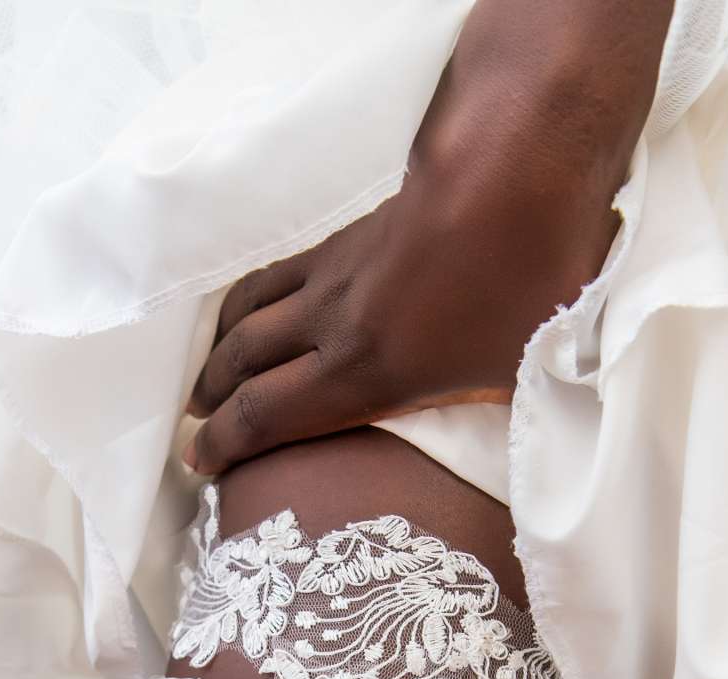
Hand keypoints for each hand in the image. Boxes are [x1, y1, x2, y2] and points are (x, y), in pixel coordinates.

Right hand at [181, 11, 666, 476]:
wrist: (520, 163)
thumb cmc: (531, 273)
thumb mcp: (523, 371)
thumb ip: (496, 414)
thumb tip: (515, 447)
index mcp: (365, 371)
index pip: (265, 416)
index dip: (224, 445)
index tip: (202, 465)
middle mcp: (333, 323)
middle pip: (242, 361)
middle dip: (211, 398)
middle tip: (196, 423)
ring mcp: (336, 272)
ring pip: (250, 310)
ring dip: (220, 346)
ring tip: (210, 371)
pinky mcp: (349, 235)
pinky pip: (277, 273)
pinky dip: (250, 298)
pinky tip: (257, 306)